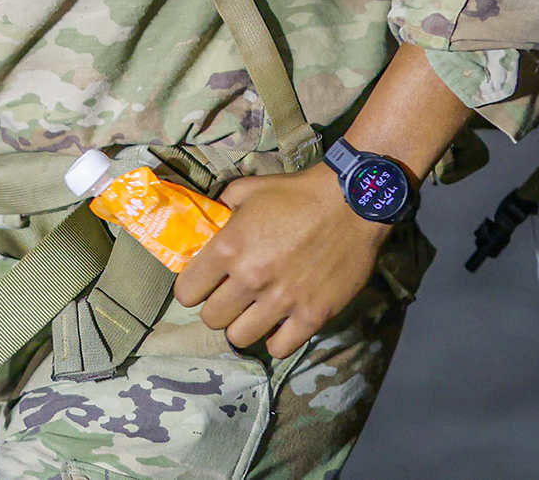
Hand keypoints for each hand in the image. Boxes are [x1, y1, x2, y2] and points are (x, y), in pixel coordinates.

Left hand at [173, 163, 389, 359]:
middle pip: (211, 319)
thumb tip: (208, 223)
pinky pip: (280, 348)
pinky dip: (276, 339)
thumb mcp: (247, 190)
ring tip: (253, 313)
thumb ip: (221, 208)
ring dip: (242, 326)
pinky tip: (280, 324)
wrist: (351, 202)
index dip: (192, 289)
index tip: (203, 286)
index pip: (187, 292)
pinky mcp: (312, 315)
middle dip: (217, 308)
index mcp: (229, 247)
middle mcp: (250, 278)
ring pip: (239, 338)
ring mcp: (281, 300)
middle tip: (230, 298)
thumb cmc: (297, 193)